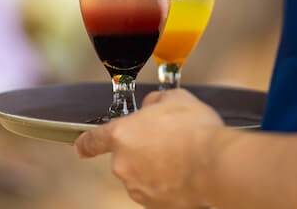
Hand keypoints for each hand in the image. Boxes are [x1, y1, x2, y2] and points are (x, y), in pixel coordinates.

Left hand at [74, 88, 224, 207]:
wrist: (216, 164)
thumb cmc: (196, 131)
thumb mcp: (174, 99)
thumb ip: (154, 102)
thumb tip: (151, 108)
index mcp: (122, 135)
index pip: (92, 140)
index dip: (85, 143)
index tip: (80, 146)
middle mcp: (123, 164)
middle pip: (125, 156)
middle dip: (142, 149)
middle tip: (167, 140)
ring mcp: (138, 187)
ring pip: (141, 174)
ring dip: (154, 167)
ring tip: (181, 156)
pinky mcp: (154, 204)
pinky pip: (156, 190)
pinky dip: (166, 183)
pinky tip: (185, 171)